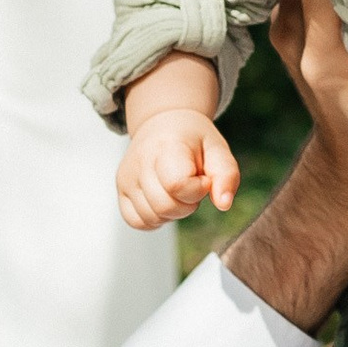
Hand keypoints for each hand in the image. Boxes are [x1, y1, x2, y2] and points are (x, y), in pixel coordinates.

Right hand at [115, 110, 237, 230]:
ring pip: (152, 217)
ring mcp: (126, 177)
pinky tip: (164, 200)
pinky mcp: (121, 190)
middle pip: (165, 206)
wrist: (163, 124)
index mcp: (166, 146)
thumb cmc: (192, 139)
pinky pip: (137, 222)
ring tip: (177, 190)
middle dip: (188, 204)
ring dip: (173, 213)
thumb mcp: (217, 149)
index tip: (203, 177)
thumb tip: (224, 204)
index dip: (198, 189)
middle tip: (192, 185)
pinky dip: (155, 219)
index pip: (177, 185)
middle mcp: (140, 162)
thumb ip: (226, 175)